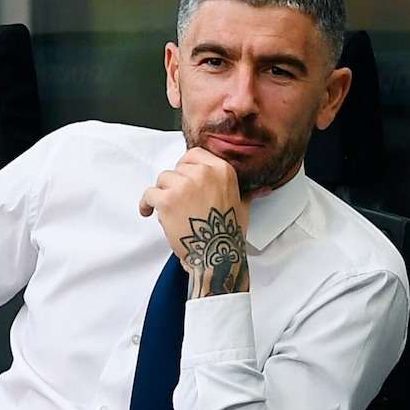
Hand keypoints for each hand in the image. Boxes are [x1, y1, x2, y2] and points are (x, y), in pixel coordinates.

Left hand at [139, 147, 251, 297]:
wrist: (215, 254)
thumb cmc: (229, 233)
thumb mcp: (242, 205)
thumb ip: (246, 192)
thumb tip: (263, 188)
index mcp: (221, 170)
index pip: (194, 154)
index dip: (184, 166)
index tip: (181, 177)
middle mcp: (202, 173)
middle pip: (176, 168)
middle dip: (174, 183)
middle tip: (176, 200)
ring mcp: (183, 186)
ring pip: (162, 180)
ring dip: (161, 194)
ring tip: (165, 210)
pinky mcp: (167, 200)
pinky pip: (149, 194)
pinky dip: (146, 204)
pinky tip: (148, 211)